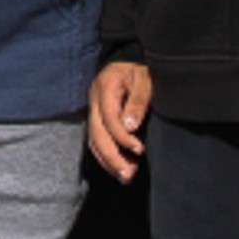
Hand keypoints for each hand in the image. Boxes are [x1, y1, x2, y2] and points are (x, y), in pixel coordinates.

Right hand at [88, 62, 153, 182]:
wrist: (131, 61)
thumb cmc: (141, 70)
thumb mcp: (144, 79)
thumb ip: (138, 101)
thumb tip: (130, 127)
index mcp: (105, 87)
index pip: (109, 118)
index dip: (123, 137)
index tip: (140, 150)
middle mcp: (94, 100)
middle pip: (97, 134)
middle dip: (112, 157)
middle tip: (128, 174)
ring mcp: (94, 110)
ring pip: (94, 141)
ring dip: (108, 161)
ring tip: (126, 176)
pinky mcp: (97, 119)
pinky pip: (96, 141)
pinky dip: (106, 157)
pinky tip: (119, 168)